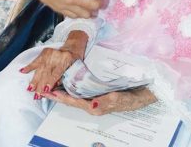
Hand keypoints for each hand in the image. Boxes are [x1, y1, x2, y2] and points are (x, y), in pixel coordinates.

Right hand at [20, 46, 80, 98]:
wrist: (73, 47)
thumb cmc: (75, 60)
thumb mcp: (74, 69)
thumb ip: (64, 78)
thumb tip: (52, 88)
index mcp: (67, 59)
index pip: (56, 72)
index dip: (50, 82)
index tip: (45, 90)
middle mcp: (58, 55)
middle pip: (47, 72)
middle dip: (41, 84)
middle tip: (36, 94)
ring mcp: (50, 53)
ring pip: (40, 68)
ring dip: (34, 79)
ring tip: (30, 88)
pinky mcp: (45, 52)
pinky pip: (36, 60)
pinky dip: (29, 66)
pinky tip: (22, 71)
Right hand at [32, 0, 101, 17]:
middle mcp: (74, 0)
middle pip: (95, 5)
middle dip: (99, 0)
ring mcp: (67, 7)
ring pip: (86, 15)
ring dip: (91, 9)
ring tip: (89, 2)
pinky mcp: (60, 11)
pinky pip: (74, 16)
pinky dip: (80, 13)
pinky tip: (79, 7)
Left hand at [42, 86, 157, 114]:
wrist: (146, 93)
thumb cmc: (134, 96)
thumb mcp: (121, 99)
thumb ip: (107, 102)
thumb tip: (92, 105)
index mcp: (96, 107)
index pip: (74, 102)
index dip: (61, 97)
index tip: (48, 92)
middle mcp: (94, 105)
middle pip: (72, 100)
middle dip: (59, 95)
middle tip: (44, 88)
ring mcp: (97, 100)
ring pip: (77, 97)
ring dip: (65, 91)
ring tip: (54, 85)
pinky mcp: (101, 95)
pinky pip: (84, 93)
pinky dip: (75, 88)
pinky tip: (72, 83)